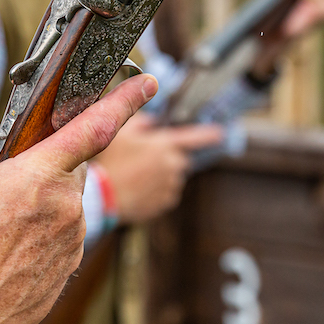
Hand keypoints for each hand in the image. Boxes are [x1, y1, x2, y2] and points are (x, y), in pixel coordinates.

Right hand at [0, 74, 156, 323]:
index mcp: (39, 177)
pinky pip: (66, 230)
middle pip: (73, 165)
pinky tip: (12, 247)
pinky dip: (45, 229)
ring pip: (69, 199)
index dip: (124, 100)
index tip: (147, 82)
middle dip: (49, 163)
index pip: (93, 128)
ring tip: (3, 225)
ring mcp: (75, 237)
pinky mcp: (73, 262)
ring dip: (45, 200)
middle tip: (9, 182)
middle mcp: (67, 205)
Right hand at [95, 113, 222, 223]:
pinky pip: (165, 193)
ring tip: (135, 176)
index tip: (220, 133)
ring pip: (172, 178)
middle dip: (167, 158)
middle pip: (179, 159)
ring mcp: (170, 186)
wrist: (102, 196)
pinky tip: (137, 188)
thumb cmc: (110, 161)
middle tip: (143, 160)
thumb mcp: (120, 131)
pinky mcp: (164, 203)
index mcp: (165, 145)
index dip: (208, 134)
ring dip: (160, 176)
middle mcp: (173, 166)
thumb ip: (141, 121)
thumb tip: (152, 121)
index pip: (194, 137)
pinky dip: (155, 191)